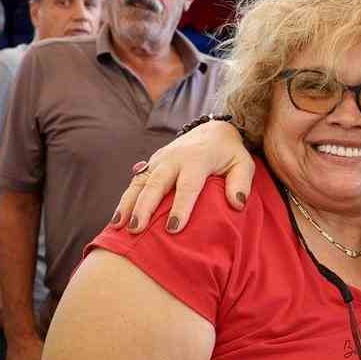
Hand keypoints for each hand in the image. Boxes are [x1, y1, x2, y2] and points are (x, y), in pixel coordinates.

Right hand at [108, 121, 255, 234]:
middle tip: (136, 229)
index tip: (173, 228)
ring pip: (140, 182)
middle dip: (145, 207)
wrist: (213, 130)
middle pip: (156, 183)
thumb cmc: (230, 153)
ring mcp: (159, 160)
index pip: (188, 185)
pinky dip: (125, 200)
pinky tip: (117, 219)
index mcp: (197, 159)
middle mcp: (174, 158)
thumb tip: (237, 204)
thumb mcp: (243, 163)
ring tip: (118, 226)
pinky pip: (135, 182)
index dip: (181, 207)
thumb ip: (241, 183)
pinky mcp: (151, 164)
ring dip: (128, 204)